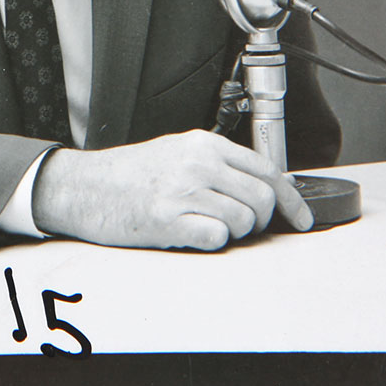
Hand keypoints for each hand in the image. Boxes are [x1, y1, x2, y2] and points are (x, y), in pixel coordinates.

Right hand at [29, 129, 313, 249]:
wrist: (84, 187)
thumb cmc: (128, 175)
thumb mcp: (176, 151)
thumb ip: (216, 163)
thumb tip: (260, 186)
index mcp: (204, 144)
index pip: (267, 169)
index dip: (291, 199)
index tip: (301, 218)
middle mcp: (198, 163)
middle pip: (262, 197)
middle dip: (261, 220)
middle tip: (242, 227)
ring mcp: (184, 190)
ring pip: (244, 220)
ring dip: (234, 232)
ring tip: (206, 227)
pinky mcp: (169, 219)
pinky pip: (218, 236)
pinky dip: (213, 241)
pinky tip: (193, 234)